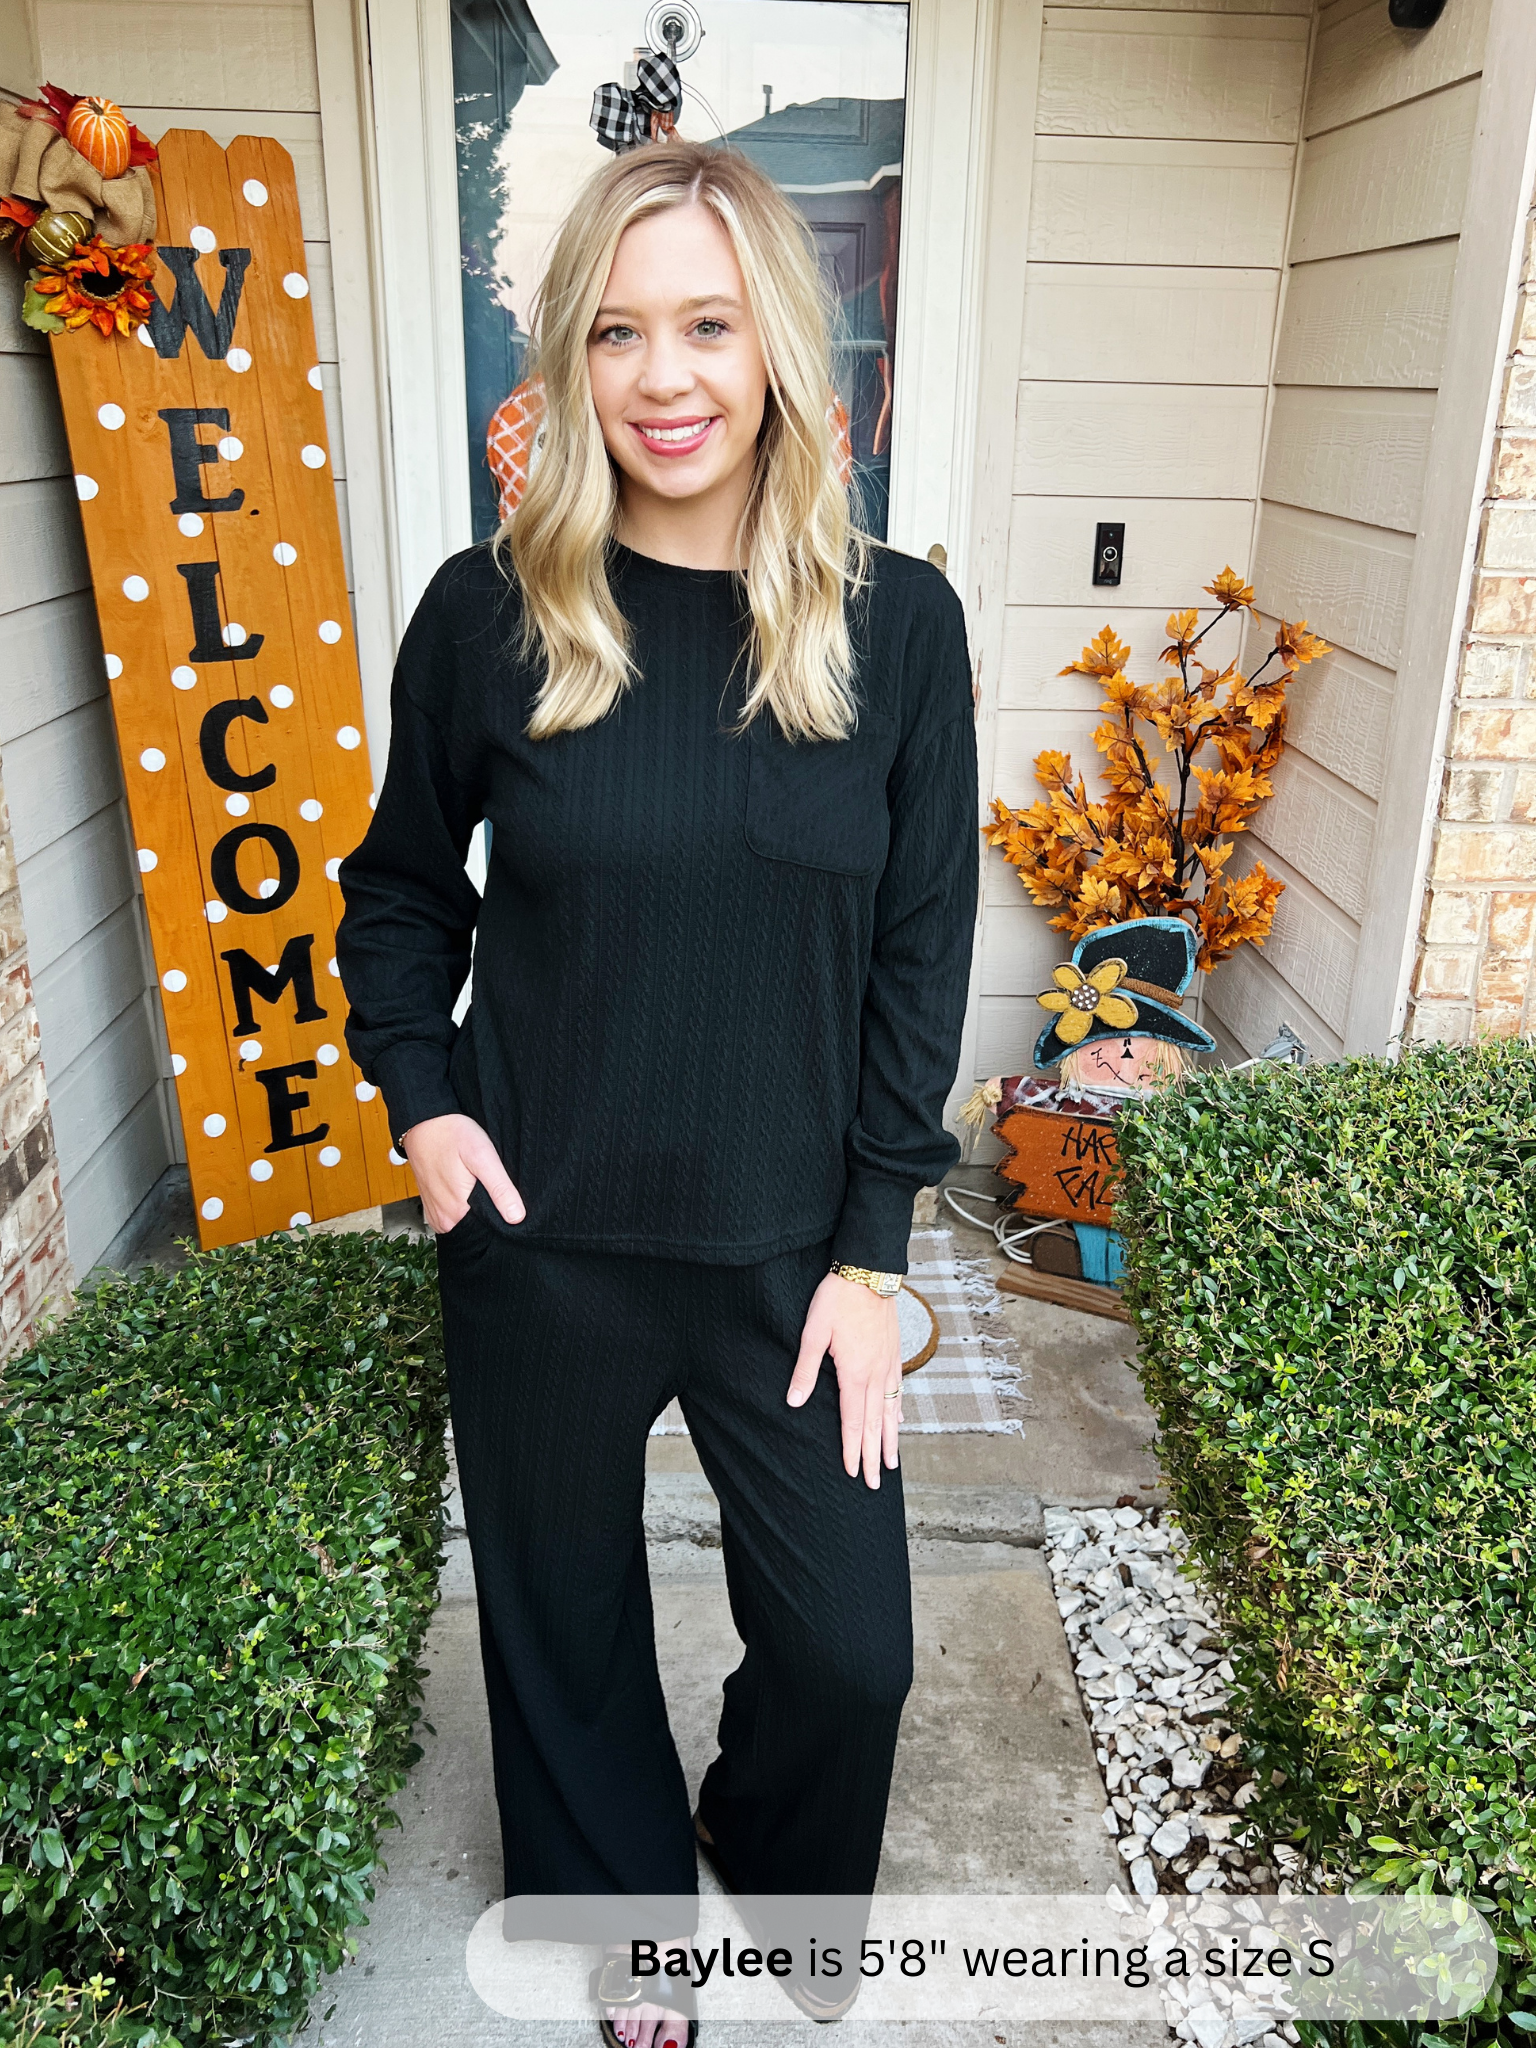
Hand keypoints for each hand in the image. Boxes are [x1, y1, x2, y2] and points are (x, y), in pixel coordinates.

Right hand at [399, 1113, 524, 1234]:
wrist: (423, 1123)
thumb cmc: (452, 1136)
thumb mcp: (482, 1156)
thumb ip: (500, 1188)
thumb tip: (517, 1217)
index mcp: (456, 1213)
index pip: (489, 1231)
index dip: (503, 1218)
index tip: (508, 1201)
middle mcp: (443, 1220)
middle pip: (478, 1228)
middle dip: (491, 1214)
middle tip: (494, 1188)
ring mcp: (435, 1215)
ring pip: (466, 1223)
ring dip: (477, 1211)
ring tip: (481, 1187)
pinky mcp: (433, 1208)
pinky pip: (454, 1217)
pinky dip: (464, 1208)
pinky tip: (469, 1190)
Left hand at [787, 1272, 902, 1487]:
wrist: (869, 1271)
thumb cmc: (837, 1299)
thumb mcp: (814, 1332)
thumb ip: (805, 1369)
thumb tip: (795, 1402)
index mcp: (854, 1373)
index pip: (853, 1421)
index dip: (853, 1449)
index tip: (854, 1473)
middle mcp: (876, 1374)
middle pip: (875, 1424)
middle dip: (874, 1456)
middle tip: (876, 1483)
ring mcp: (888, 1364)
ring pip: (891, 1410)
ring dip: (891, 1439)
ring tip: (892, 1462)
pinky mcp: (894, 1353)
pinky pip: (898, 1390)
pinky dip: (899, 1411)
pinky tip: (899, 1420)